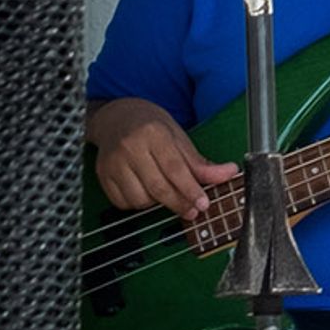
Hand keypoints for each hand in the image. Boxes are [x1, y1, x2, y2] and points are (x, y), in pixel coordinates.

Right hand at [89, 97, 235, 221]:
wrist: (116, 118)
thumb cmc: (151, 127)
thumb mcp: (179, 137)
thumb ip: (200, 161)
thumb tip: (228, 173)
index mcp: (154, 133)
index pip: (175, 168)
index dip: (190, 189)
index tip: (204, 204)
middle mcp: (130, 148)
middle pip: (158, 187)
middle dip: (179, 203)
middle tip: (193, 211)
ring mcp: (113, 164)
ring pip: (140, 199)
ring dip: (157, 203)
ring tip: (165, 191)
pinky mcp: (102, 177)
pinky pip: (124, 203)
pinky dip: (138, 203)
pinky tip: (146, 191)